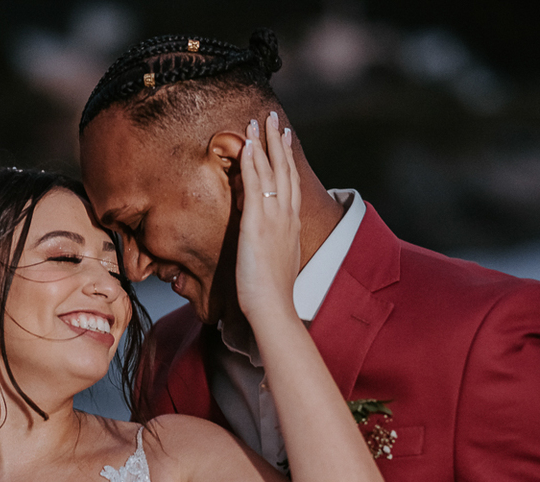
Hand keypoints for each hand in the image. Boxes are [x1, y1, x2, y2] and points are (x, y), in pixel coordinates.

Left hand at [235, 112, 301, 318]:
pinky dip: (252, 163)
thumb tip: (268, 244)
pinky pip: (254, 185)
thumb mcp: (277, 263)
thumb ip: (274, 247)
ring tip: (258, 121)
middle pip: (285, 170)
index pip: (291, 185)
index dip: (288, 160)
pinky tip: (247, 146)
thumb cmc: (272, 294)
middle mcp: (286, 217)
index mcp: (291, 226)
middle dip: (278, 142)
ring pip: (271, 171)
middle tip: (274, 118)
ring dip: (264, 143)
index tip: (285, 140)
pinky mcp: (257, 222)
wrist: (273, 306)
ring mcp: (273, 218)